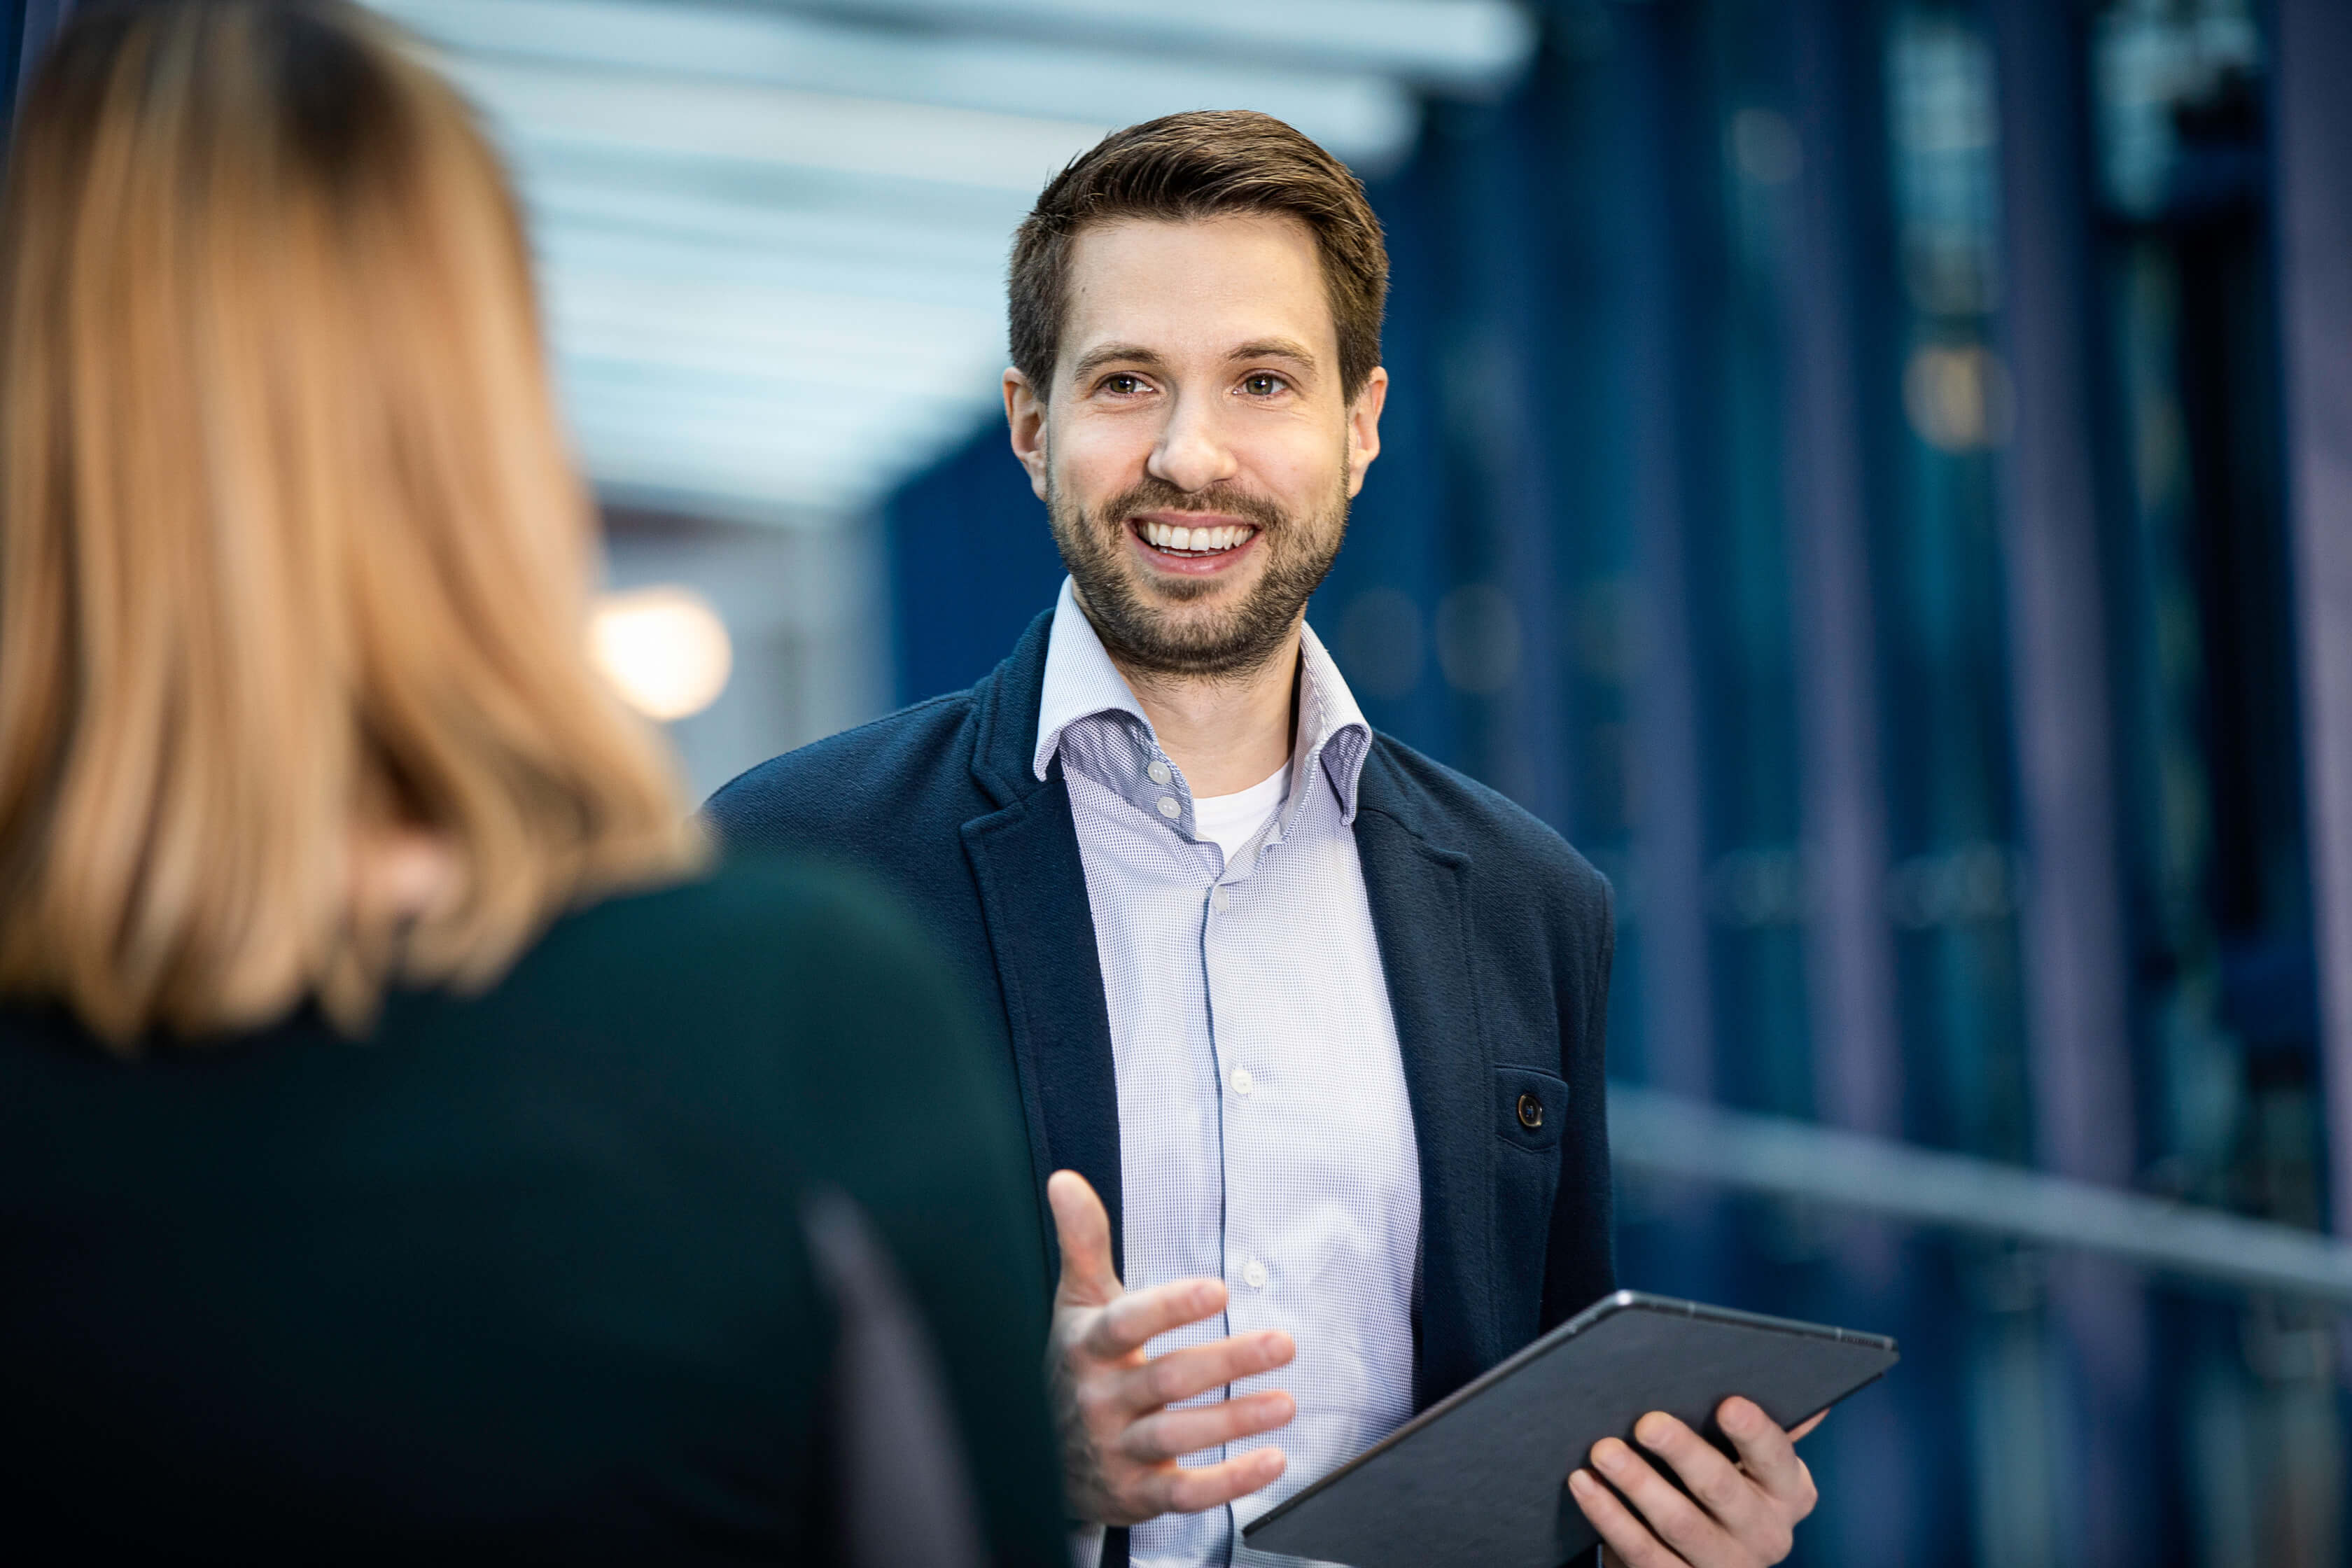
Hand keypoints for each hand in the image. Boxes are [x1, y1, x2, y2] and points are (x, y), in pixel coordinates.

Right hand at [1044, 1170, 1296, 1525]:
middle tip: (1284, 1343)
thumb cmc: (1075, 1364)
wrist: (1033, 1456)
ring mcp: (1116, 1449)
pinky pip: (1183, 1495)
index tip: (1217, 1289)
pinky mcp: (1135, 1494)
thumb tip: (1065, 1180)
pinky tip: (1273, 1461)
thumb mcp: (1076, 1303)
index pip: (1125, 1324)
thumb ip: (1082, 1242)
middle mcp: (1099, 1399)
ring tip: (1288, 1402)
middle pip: (1166, 1379)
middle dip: (1228, 1360)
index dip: (1169, 1306)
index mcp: (1087, 1347)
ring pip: (1177, 1437)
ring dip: (1235, 1421)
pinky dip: (1229, 1483)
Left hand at [1569, 1398, 1822, 1567]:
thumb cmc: (1721, 1484)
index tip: (1728, 1404)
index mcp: (1788, 1491)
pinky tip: (1585, 1485)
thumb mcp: (1750, 1460)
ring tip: (1603, 1451)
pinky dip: (1609, 1517)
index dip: (1753, 1432)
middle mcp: (1766, 1534)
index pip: (1775, 1456)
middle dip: (1683, 1452)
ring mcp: (1724, 1565)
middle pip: (1721, 1489)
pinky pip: (1642, 1553)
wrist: (1700, 1557)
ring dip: (1637, 1483)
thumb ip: (1761, 1426)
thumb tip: (1794, 1383)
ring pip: (1678, 1523)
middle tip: (1646, 1423)